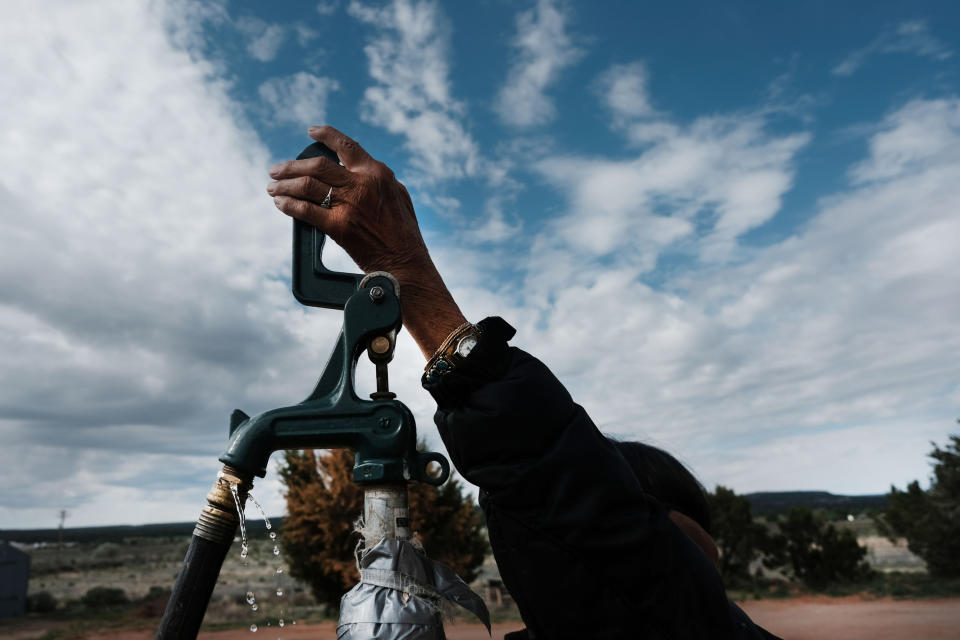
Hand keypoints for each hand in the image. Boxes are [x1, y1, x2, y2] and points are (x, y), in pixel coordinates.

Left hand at [267, 126, 465, 357]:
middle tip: (276, 170)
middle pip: (317, 166)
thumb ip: (377, 180)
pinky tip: (281, 204)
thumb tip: (356, 169)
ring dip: (285, 185)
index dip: (326, 135)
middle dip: (291, 166)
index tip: (311, 132)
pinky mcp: (338, 226)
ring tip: (273, 187)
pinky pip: (305, 210)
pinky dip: (289, 205)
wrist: (405, 262)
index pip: (346, 147)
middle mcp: (361, 185)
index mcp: (376, 173)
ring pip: (307, 185)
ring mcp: (349, 205)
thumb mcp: (398, 195)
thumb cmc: (404, 232)